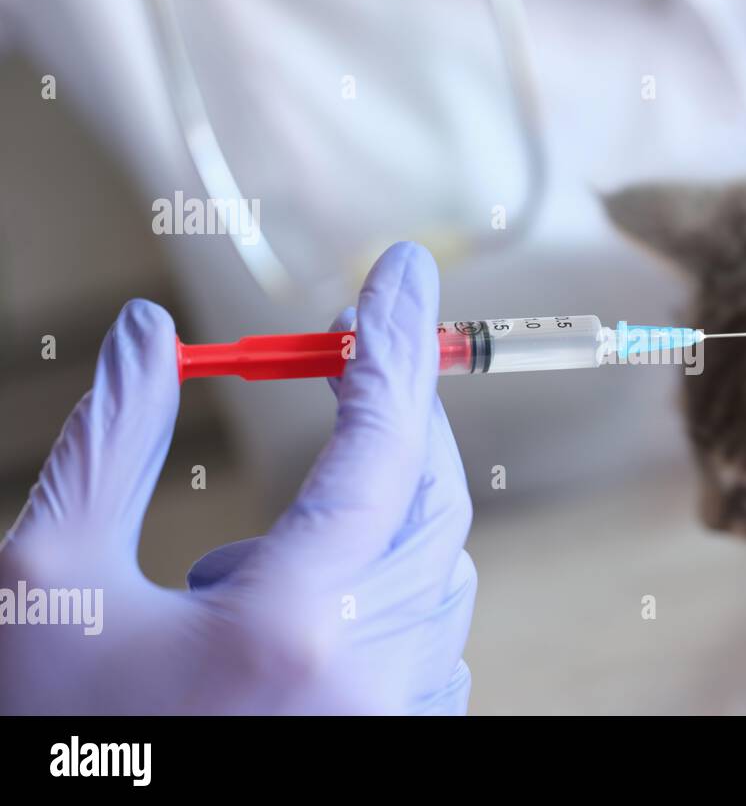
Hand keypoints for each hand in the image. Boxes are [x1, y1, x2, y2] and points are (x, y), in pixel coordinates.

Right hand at [0, 242, 475, 713]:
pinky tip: (285, 621)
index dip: (391, 343)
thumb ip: (110, 443)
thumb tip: (152, 333)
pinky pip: (430, 634)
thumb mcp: (45, 581)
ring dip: (371, 516)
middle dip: (392, 418)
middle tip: (341, 359)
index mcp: (291, 628)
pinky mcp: (398, 744)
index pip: (380, 447)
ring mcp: (394, 721)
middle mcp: (369, 678)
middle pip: (430, 499)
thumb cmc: (41, 730)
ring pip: (437, 567)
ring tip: (237, 575)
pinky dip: (384, 587)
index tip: (400, 269)